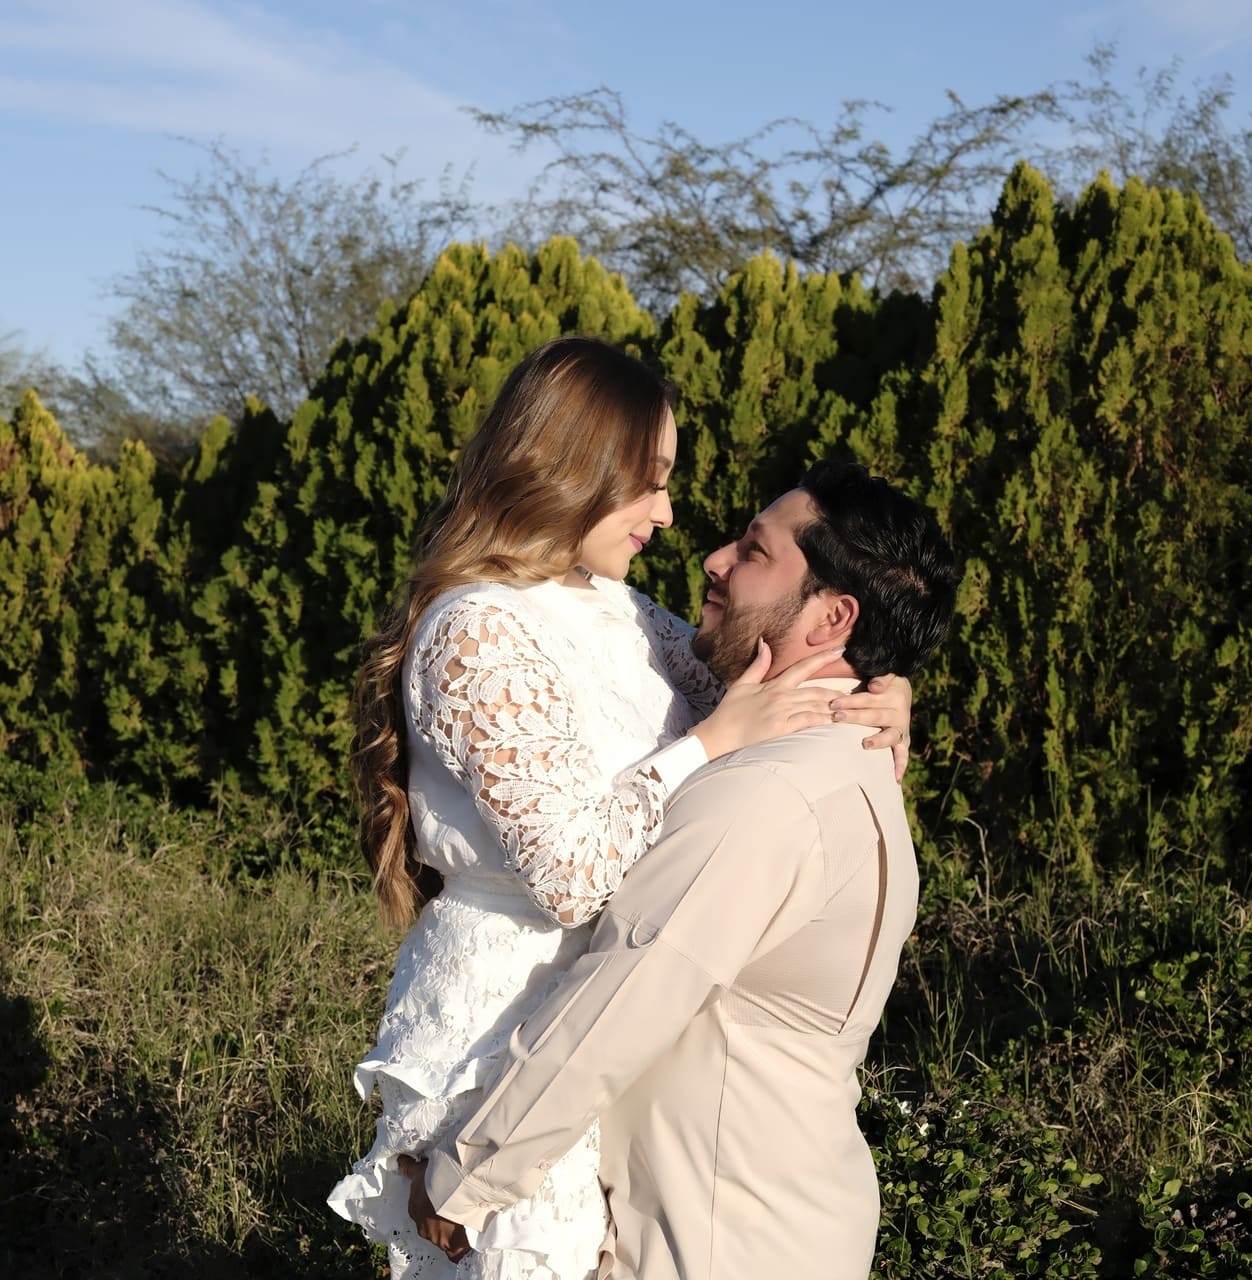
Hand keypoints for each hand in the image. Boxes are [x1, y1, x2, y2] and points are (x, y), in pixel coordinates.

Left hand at [396, 1153, 470, 1263]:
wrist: (455, 1194)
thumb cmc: (437, 1180)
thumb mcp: (421, 1170)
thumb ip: (411, 1169)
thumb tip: (399, 1162)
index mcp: (414, 1207)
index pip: (419, 1206)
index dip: (430, 1199)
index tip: (440, 1194)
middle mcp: (422, 1225)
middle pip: (429, 1222)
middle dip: (437, 1215)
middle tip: (451, 1205)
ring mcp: (436, 1237)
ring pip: (441, 1234)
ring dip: (448, 1227)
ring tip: (462, 1217)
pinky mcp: (451, 1247)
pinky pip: (454, 1251)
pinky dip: (458, 1247)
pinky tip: (463, 1239)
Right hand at [690, 642, 844, 759]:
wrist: (719, 734)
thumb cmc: (729, 711)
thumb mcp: (742, 683)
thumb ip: (758, 664)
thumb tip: (764, 642)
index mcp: (774, 685)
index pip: (803, 667)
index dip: (822, 658)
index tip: (839, 650)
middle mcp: (781, 696)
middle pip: (817, 689)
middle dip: (838, 689)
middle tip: (857, 689)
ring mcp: (782, 712)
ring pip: (816, 705)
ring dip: (835, 705)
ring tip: (852, 706)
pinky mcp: (782, 729)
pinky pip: (808, 721)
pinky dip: (823, 719)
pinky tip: (835, 720)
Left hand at [830, 674, 912, 781]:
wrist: (900, 690)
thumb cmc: (884, 681)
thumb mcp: (884, 674)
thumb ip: (881, 677)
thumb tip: (875, 687)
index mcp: (893, 695)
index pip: (869, 699)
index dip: (851, 701)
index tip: (833, 703)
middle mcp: (900, 713)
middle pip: (875, 716)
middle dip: (854, 717)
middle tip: (836, 717)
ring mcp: (901, 728)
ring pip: (890, 736)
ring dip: (877, 740)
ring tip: (865, 744)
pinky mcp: (903, 740)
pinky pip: (903, 754)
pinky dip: (900, 765)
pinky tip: (895, 779)